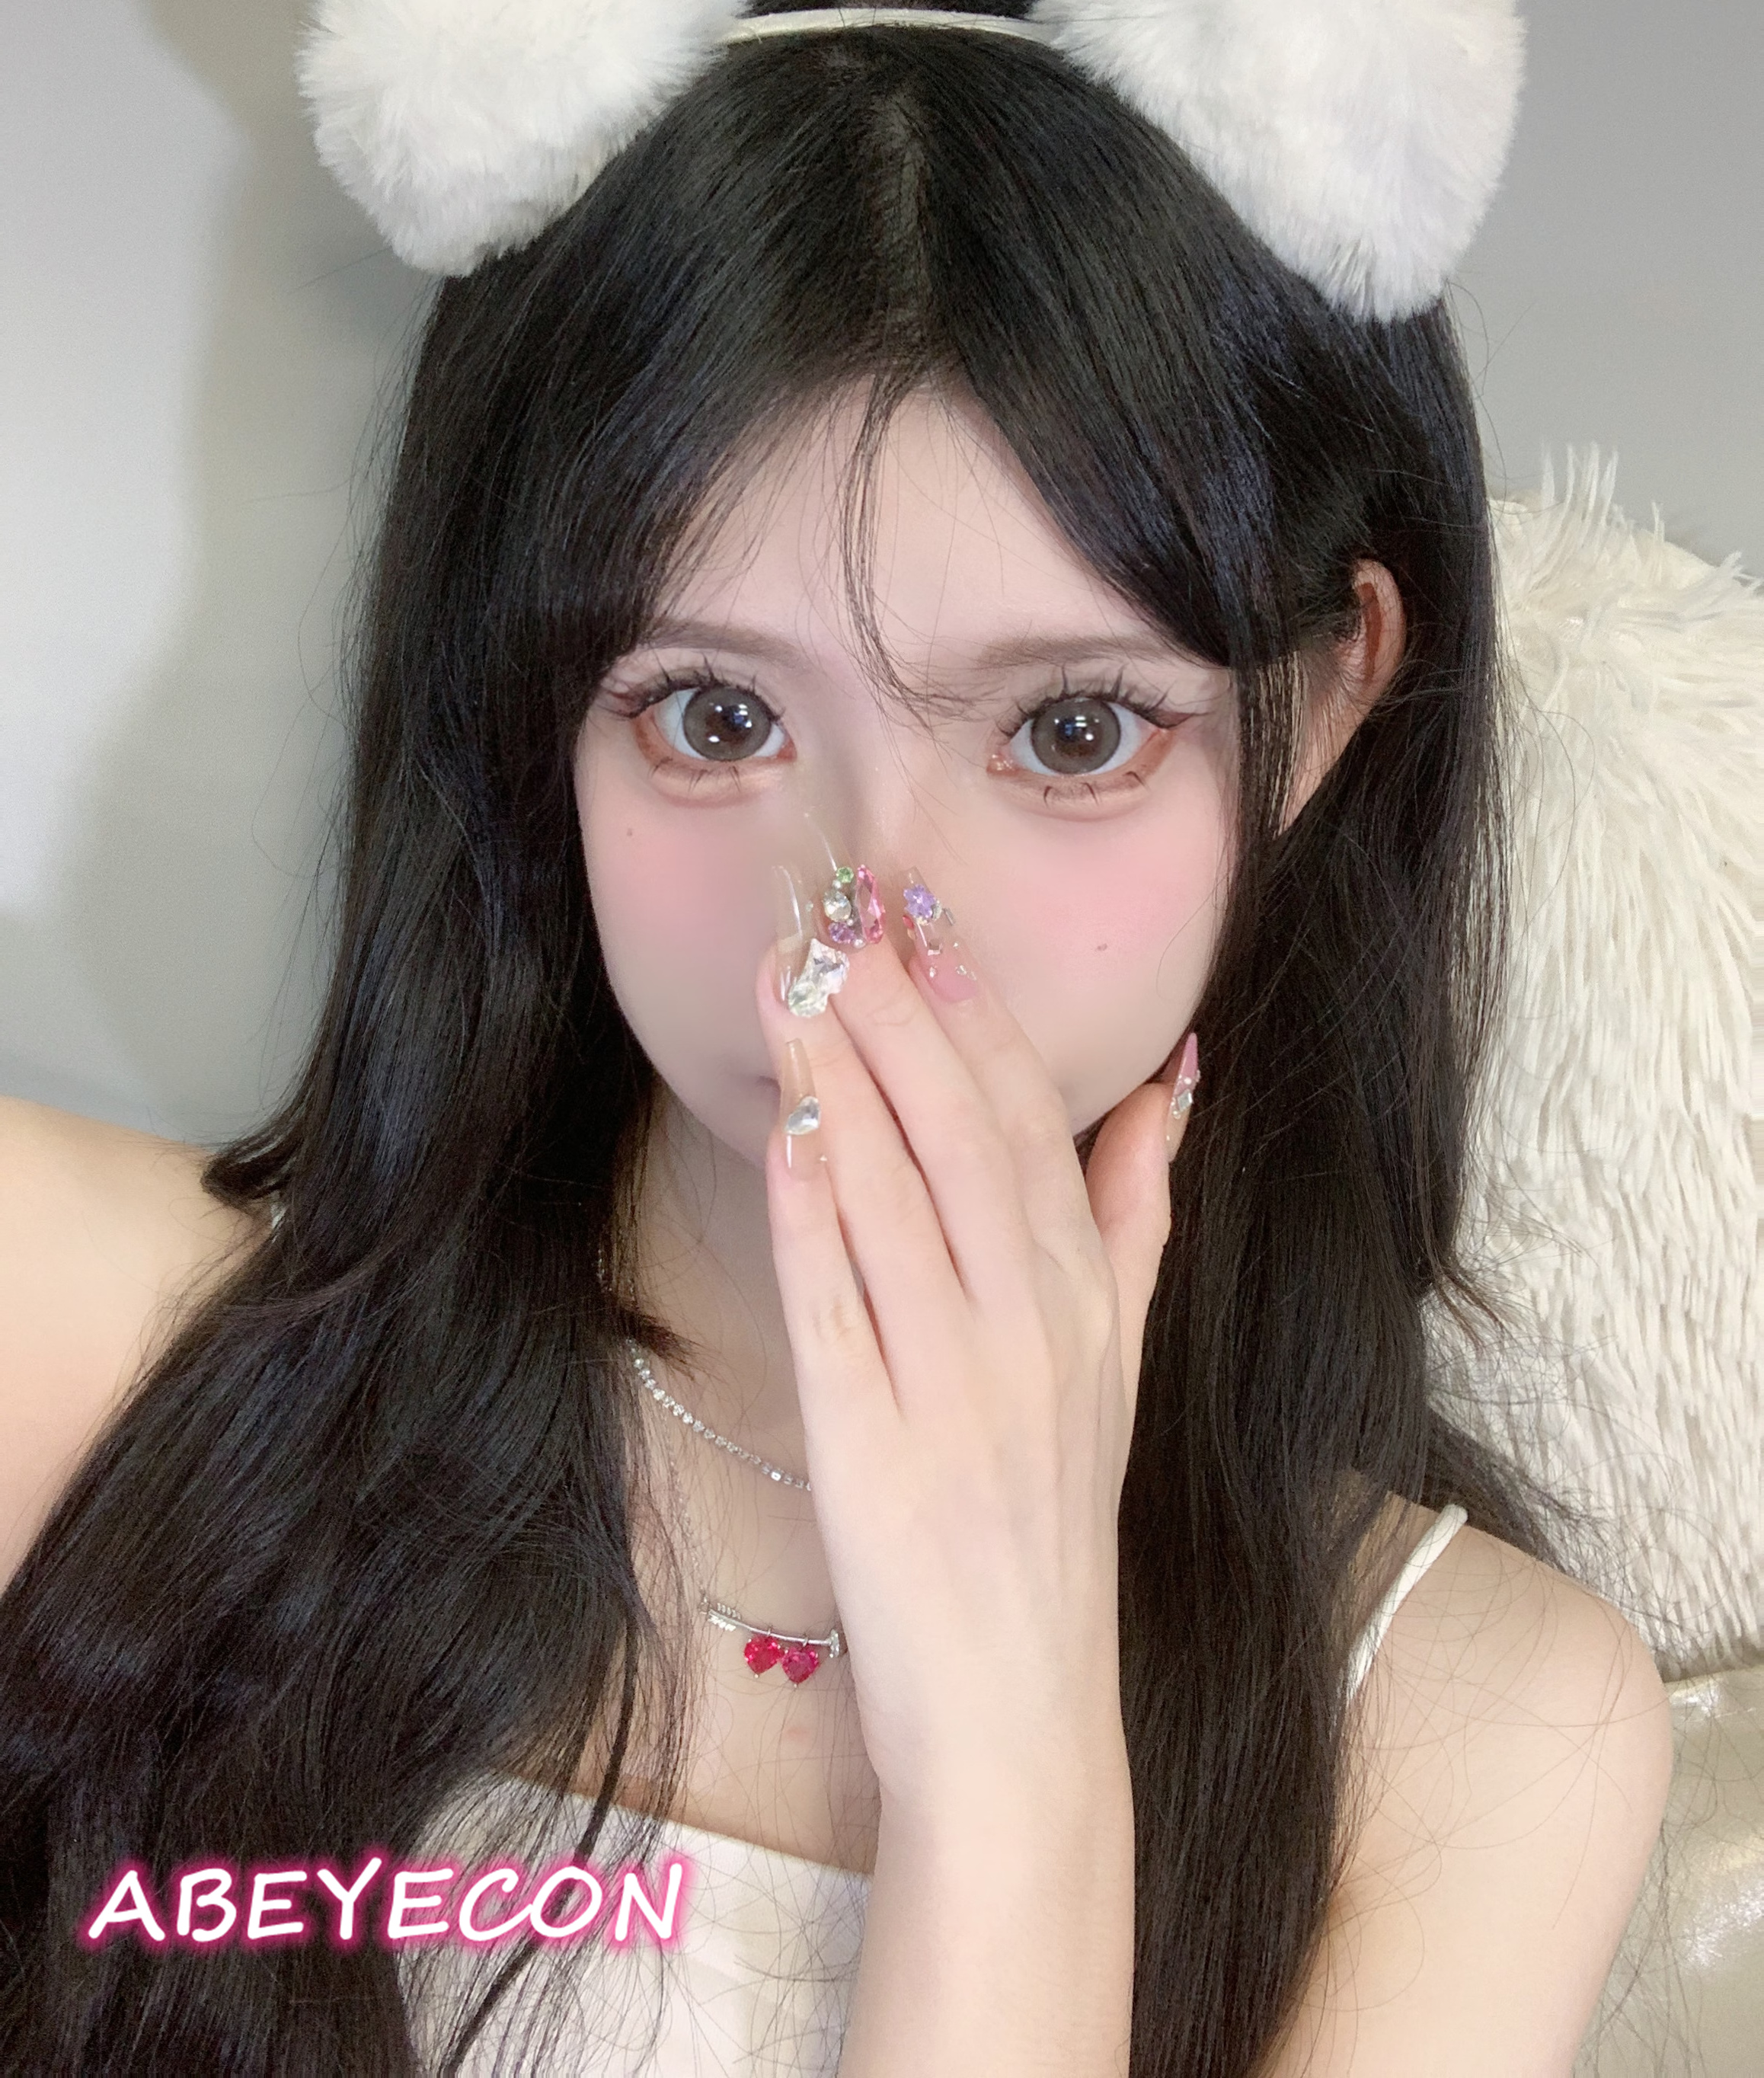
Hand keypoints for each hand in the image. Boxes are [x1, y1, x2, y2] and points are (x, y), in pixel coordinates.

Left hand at [754, 900, 1192, 1812]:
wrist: (1019, 1697)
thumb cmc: (1057, 1508)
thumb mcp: (1122, 1355)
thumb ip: (1138, 1212)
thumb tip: (1173, 1081)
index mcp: (1086, 1297)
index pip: (1030, 1123)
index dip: (975, 1015)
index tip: (925, 923)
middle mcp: (1027, 1325)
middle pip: (961, 1136)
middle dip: (897, 1014)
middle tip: (840, 915)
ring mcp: (948, 1382)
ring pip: (891, 1196)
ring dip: (839, 1078)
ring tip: (788, 981)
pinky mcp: (868, 1442)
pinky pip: (835, 1305)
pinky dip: (810, 1212)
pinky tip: (785, 1129)